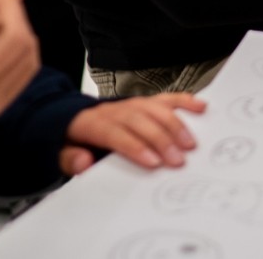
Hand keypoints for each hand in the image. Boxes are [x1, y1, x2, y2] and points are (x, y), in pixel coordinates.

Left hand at [60, 93, 204, 174]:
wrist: (72, 119)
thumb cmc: (74, 141)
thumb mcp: (62, 153)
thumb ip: (70, 159)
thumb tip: (84, 161)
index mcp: (92, 123)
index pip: (115, 133)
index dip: (135, 147)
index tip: (153, 162)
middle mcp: (115, 109)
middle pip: (140, 120)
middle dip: (161, 140)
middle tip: (177, 160)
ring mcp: (132, 103)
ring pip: (156, 109)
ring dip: (175, 125)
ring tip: (190, 144)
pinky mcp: (146, 102)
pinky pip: (166, 98)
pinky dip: (185, 101)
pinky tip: (200, 107)